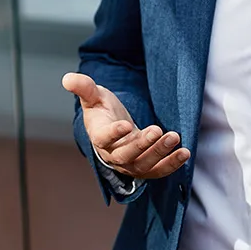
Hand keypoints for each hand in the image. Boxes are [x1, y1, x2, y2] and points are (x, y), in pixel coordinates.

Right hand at [62, 72, 189, 181]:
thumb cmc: (103, 112)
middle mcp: (113, 155)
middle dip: (142, 144)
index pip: (103, 139)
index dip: (114, 133)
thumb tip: (67, 78)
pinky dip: (171, 164)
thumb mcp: (94, 96)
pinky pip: (158, 171)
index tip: (125, 124)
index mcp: (99, 137)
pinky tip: (184, 152)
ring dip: (160, 153)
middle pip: (126, 155)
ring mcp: (130, 164)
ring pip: (143, 165)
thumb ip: (83, 88)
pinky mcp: (145, 167)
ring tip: (174, 138)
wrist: (114, 129)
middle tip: (157, 130)